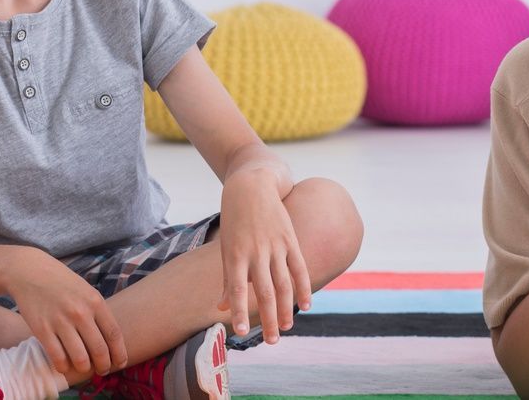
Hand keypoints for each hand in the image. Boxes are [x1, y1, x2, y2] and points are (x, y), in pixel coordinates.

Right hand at [6, 248, 126, 375]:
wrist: (29, 271)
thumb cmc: (61, 282)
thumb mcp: (86, 291)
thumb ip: (98, 312)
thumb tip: (111, 340)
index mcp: (95, 301)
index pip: (114, 334)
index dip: (119, 354)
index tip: (120, 363)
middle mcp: (80, 312)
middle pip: (99, 349)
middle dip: (104, 366)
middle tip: (102, 370)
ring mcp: (60, 321)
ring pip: (80, 358)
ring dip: (84, 369)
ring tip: (84, 368)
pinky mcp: (42, 329)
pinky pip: (57, 357)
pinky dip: (63, 366)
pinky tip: (64, 366)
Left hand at [217, 169, 311, 343]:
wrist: (252, 185)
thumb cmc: (235, 220)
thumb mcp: (226, 246)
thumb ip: (228, 278)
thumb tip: (222, 306)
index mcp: (235, 254)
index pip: (238, 289)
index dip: (239, 311)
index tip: (239, 332)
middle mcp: (256, 251)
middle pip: (265, 292)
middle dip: (267, 319)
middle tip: (270, 342)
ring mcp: (275, 245)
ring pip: (284, 283)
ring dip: (286, 309)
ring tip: (286, 328)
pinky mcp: (290, 239)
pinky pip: (299, 267)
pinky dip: (304, 287)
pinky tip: (306, 305)